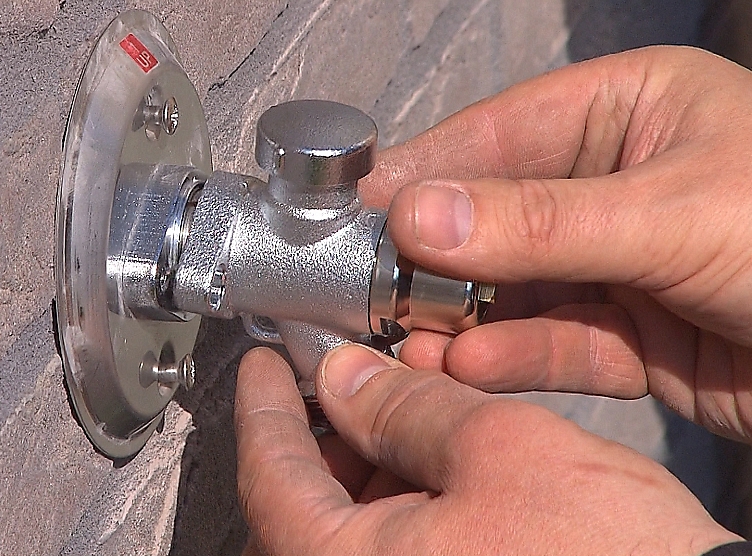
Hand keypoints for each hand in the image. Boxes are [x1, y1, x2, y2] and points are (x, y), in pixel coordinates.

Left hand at [235, 345, 740, 554]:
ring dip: (362, 468)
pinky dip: (397, 507)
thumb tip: (346, 378)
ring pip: (346, 533)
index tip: (264, 365)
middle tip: (343, 381)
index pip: (269, 473)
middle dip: (321, 435)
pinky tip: (433, 473)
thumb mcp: (499, 449)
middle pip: (300, 508)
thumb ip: (408, 406)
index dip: (264, 405)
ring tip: (397, 415)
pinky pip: (391, 554)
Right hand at [359, 46, 751, 441]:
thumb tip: (417, 214)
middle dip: (436, 257)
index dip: (427, 171)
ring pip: (516, 289)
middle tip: (371, 288)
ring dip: (463, 319)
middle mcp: (616, 181)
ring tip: (411, 341)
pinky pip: (554, 343)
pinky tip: (469, 368)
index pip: (501, 133)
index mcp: (631, 111)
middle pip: (496, 217)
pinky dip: (510, 359)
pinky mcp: (630, 335)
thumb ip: (540, 223)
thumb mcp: (673, 215)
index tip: (357, 209)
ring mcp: (619, 262)